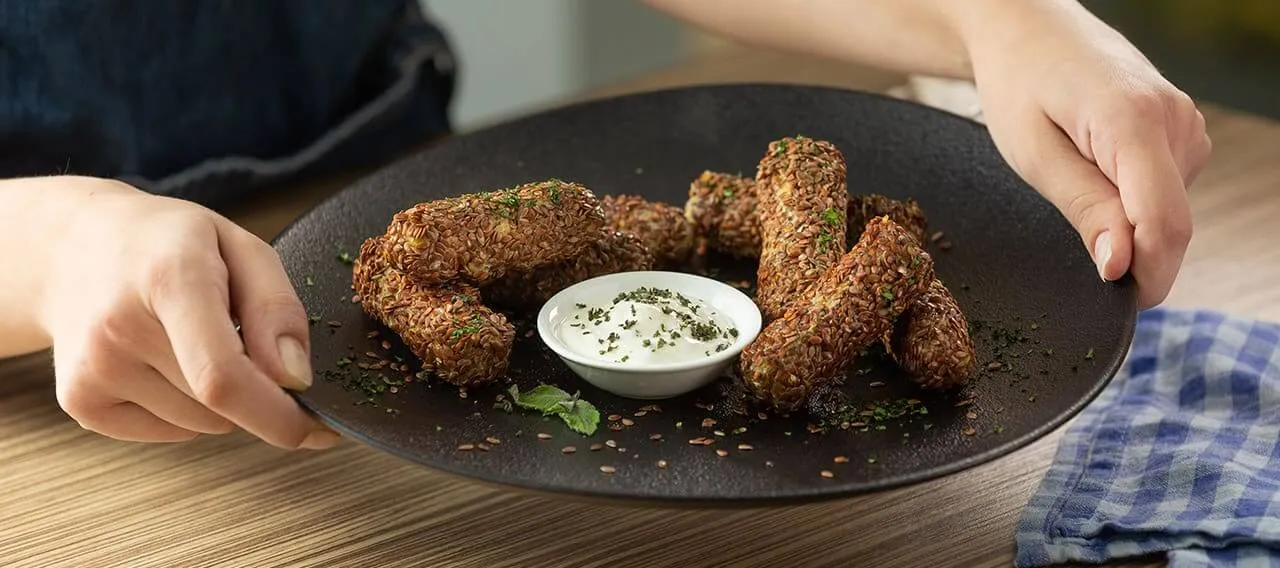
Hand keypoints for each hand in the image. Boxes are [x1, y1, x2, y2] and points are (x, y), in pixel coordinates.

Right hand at [38, 177, 336, 448]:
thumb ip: (276, 308)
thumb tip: (296, 378)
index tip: (316, 428)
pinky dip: (186, 410)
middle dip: (259, 396)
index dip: (275, 415)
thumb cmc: (169, 244)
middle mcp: (120, 328)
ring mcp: (92, 369)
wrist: (73, 247)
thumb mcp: (241, 248)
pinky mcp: (80, 401)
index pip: (223, 375)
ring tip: (194, 341)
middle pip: (220, 405)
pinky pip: (168, 431)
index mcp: (169, 279)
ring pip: (200, 424)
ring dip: (220, 400)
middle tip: (251, 350)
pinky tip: (164, 361)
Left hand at [960, 1, 1210, 307]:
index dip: (1146, 274)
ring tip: (1074, 181)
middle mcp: (1174, 121)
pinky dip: (1132, 200)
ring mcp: (1184, 123)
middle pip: (1171, 223)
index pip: (1165, 223)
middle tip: (1075, 243)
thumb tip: (1122, 266)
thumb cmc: (1018, 83)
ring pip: (1170, 210)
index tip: (1116, 300)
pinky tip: (1093, 170)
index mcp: (1135, 122)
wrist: (1027, 29)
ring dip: (1128, 223)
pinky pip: (1165, 189)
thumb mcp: (1033, 155)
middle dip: (1132, 253)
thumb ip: (1085, 209)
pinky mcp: (1181, 129)